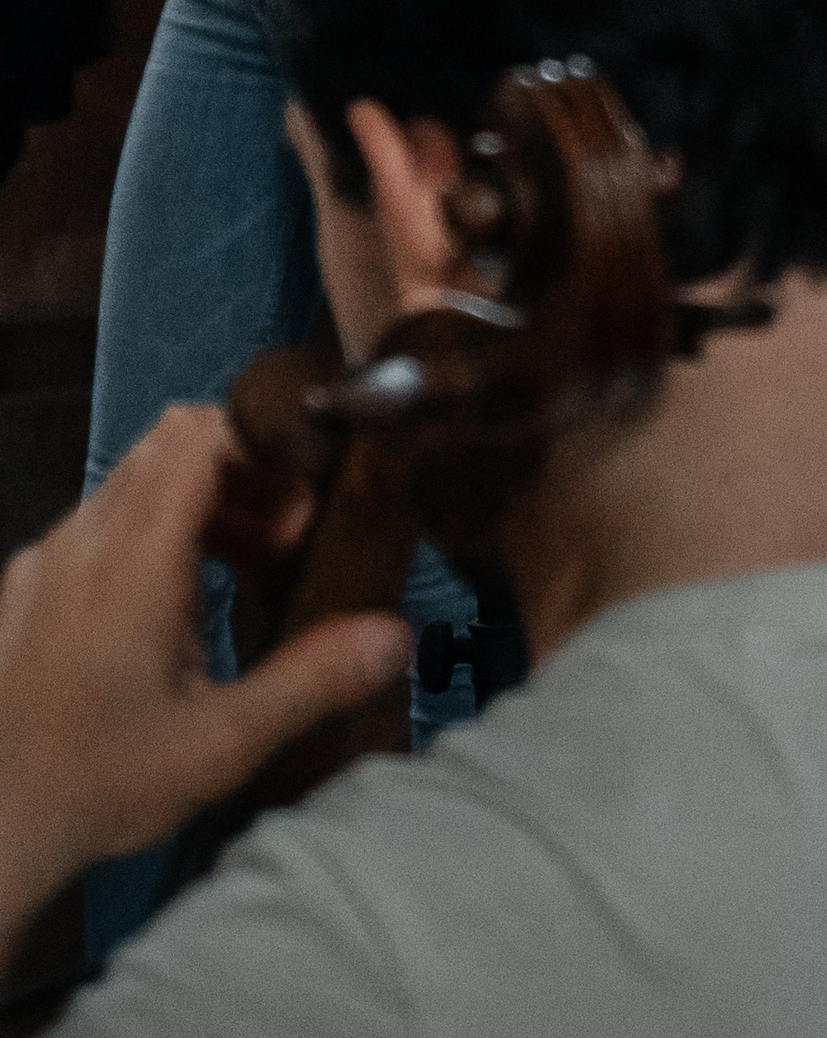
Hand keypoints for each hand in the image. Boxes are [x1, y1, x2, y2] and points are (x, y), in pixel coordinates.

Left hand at [0, 407, 407, 957]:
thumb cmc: (103, 785)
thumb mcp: (222, 744)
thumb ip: (311, 681)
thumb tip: (395, 637)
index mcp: (132, 563)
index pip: (199, 435)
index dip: (262, 443)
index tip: (303, 499)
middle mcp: (82, 542)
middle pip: (171, 445)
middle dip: (242, 471)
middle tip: (283, 538)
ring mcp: (45, 561)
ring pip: (134, 480)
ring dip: (200, 503)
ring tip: (242, 575)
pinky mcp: (24, 587)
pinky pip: (98, 521)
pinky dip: (150, 533)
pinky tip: (170, 611)